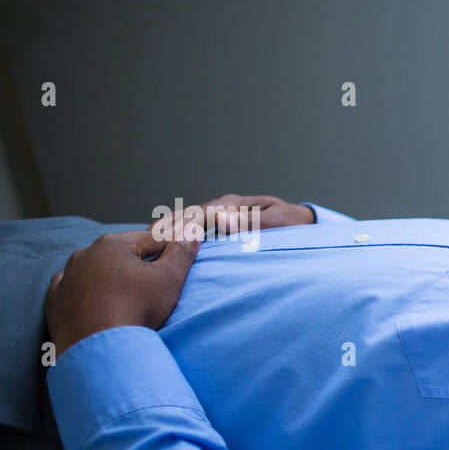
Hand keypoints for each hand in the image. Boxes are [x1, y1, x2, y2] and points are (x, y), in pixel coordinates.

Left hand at [45, 228, 199, 356]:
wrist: (98, 349)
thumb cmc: (136, 310)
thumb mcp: (170, 279)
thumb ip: (182, 253)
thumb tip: (190, 231)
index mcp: (114, 244)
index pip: (151, 239)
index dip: (169, 251)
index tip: (179, 264)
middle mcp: (85, 254)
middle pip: (121, 254)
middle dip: (137, 264)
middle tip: (154, 286)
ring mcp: (67, 277)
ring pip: (94, 270)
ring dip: (109, 277)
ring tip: (125, 297)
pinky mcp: (55, 301)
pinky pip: (72, 290)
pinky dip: (84, 294)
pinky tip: (95, 305)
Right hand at [149, 194, 313, 239]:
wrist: (306, 225)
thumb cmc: (296, 227)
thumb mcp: (277, 224)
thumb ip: (251, 223)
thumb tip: (220, 220)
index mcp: (233, 205)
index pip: (198, 215)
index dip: (179, 227)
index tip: (159, 240)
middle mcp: (223, 207)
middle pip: (186, 217)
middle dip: (164, 228)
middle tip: (141, 244)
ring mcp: (221, 215)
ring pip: (187, 222)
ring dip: (167, 230)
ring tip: (143, 244)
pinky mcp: (222, 224)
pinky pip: (195, 229)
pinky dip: (178, 234)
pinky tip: (163, 245)